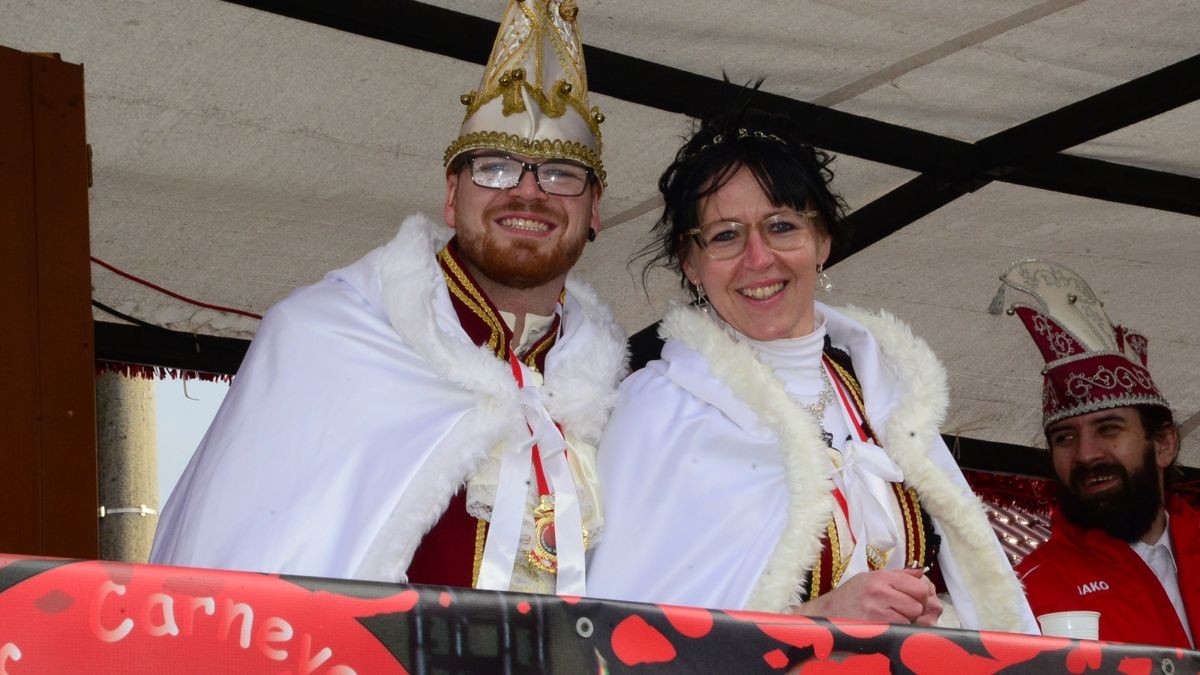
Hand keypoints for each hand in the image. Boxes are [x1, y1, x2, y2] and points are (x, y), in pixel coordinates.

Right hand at [791, 568, 941, 625]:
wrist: (826, 613)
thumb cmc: (850, 596)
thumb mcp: (870, 578)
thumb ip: (897, 576)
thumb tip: (919, 573)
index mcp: (880, 577)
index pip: (919, 587)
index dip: (920, 596)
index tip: (913, 599)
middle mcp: (879, 591)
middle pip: (918, 604)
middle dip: (913, 610)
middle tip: (901, 610)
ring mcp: (876, 610)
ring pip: (910, 619)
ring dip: (905, 621)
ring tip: (889, 617)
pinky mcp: (874, 626)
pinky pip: (899, 629)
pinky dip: (895, 629)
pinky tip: (884, 625)